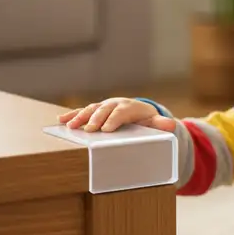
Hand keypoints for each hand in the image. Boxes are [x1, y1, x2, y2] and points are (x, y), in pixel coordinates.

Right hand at [57, 97, 176, 133]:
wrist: (136, 111)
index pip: (121, 112)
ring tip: (71, 126)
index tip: (107, 130)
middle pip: (104, 110)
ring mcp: (103, 106)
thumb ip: (160, 124)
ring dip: (80, 117)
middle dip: (96, 119)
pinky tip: (61, 120)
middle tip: (89, 130)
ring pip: (90, 109)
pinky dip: (72, 115)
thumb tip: (171, 125)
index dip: (114, 120)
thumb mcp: (154, 122)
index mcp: (129, 107)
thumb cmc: (144, 120)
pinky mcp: (94, 111)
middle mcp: (114, 104)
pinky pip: (82, 111)